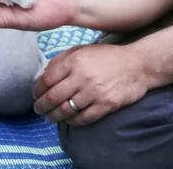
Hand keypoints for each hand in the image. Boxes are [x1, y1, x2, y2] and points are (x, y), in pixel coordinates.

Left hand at [33, 43, 150, 125]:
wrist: (137, 64)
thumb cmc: (106, 57)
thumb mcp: (81, 50)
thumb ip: (61, 61)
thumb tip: (42, 77)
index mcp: (74, 61)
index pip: (47, 80)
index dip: (37, 90)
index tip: (35, 95)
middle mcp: (82, 77)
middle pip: (53, 97)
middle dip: (41, 107)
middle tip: (38, 110)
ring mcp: (94, 92)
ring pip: (65, 110)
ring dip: (54, 117)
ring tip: (50, 117)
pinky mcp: (106, 105)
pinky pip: (83, 119)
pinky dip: (72, 122)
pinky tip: (68, 119)